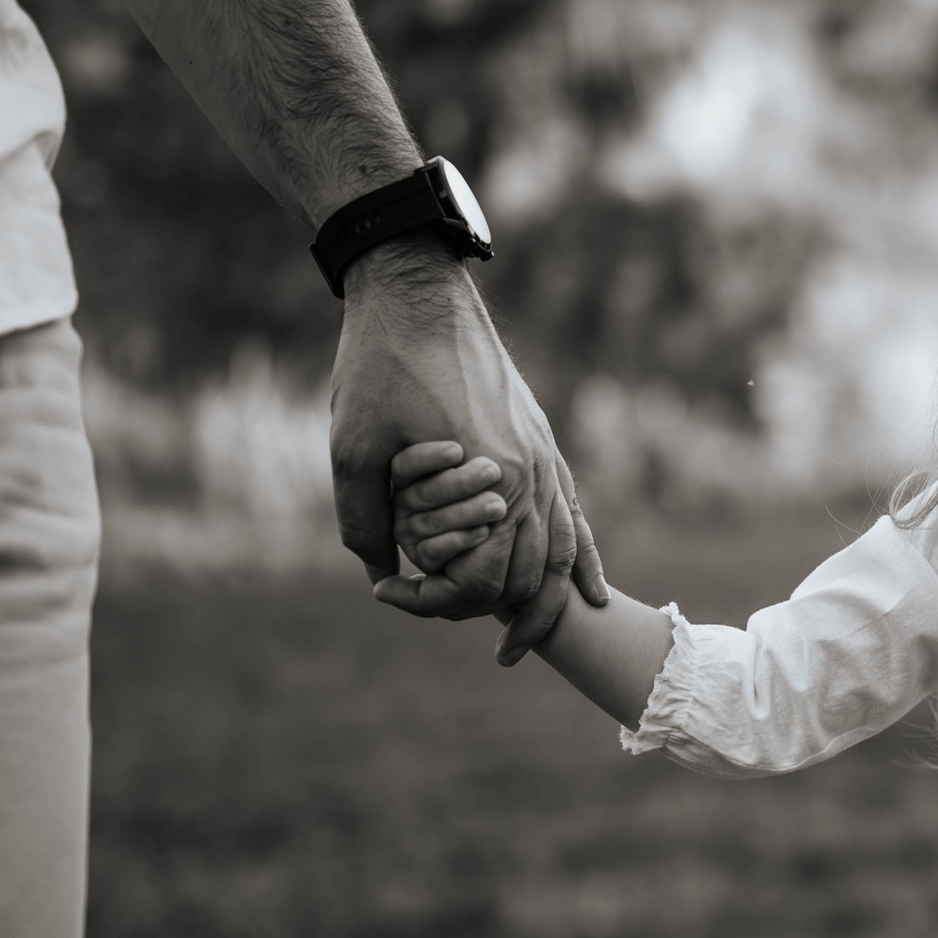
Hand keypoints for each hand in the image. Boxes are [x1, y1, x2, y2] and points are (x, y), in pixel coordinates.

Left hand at [332, 237, 603, 660]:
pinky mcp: (541, 438)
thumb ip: (364, 521)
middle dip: (511, 617)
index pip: (487, 577)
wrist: (416, 288)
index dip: (438, 602)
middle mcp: (531, 473)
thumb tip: (379, 571)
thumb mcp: (351, 449)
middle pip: (538, 573)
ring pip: (567, 545)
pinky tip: (586, 582)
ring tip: (536, 637)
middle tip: (489, 650)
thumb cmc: (379, 364)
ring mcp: (544, 454)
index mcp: (493, 479)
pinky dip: (580, 552)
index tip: (391, 596)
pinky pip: (573, 510)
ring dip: (554, 597)